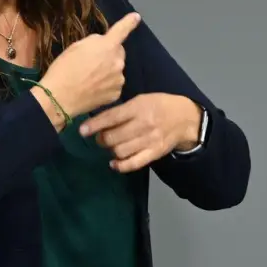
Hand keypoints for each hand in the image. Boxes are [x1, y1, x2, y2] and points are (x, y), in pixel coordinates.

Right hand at [35, 12, 140, 122]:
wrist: (60, 98)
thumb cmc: (64, 69)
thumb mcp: (76, 47)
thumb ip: (94, 42)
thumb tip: (102, 43)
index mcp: (107, 46)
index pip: (121, 30)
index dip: (129, 23)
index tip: (136, 17)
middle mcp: (118, 62)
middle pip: (118, 53)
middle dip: (109, 55)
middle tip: (91, 63)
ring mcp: (119, 79)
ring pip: (116, 70)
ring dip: (108, 71)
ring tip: (89, 78)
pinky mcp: (117, 94)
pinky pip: (114, 85)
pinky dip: (106, 85)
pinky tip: (93, 89)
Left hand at [79, 93, 202, 172]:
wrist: (185, 118)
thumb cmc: (158, 105)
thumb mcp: (141, 100)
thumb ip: (122, 110)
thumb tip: (98, 121)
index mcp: (138, 107)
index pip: (111, 118)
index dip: (93, 125)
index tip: (82, 131)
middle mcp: (143, 124)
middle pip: (112, 137)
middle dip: (101, 139)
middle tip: (100, 138)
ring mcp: (149, 140)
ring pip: (120, 151)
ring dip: (110, 151)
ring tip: (111, 146)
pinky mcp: (154, 153)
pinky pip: (134, 163)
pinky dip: (120, 166)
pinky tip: (114, 163)